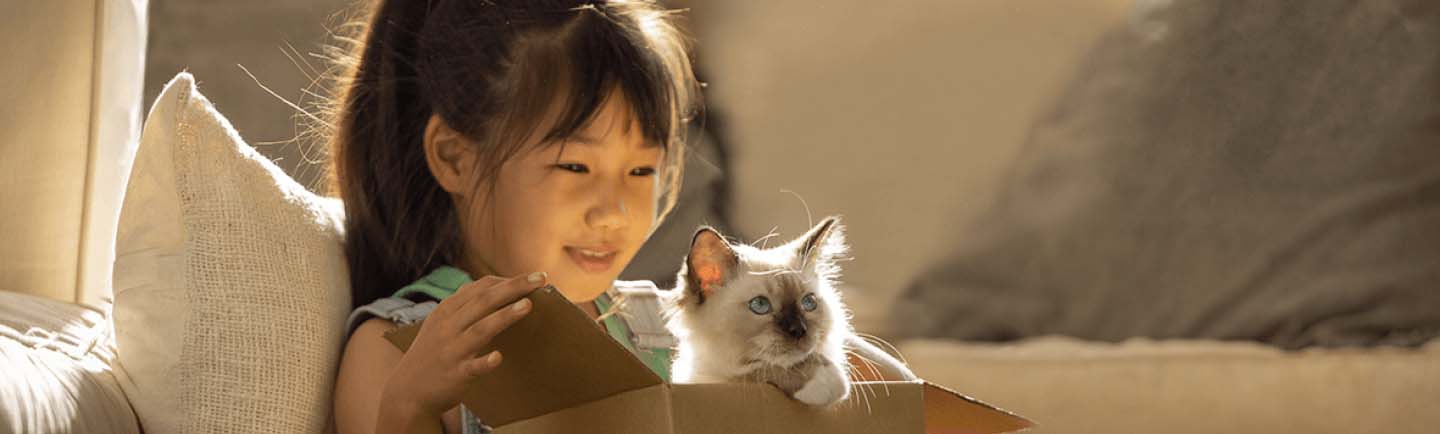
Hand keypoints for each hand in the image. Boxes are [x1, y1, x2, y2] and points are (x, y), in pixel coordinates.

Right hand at [382, 272, 545, 415]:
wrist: (407, 392)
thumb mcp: (440, 324)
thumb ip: (464, 306)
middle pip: (483, 302)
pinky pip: (473, 367)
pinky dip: (485, 361)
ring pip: (480, 329)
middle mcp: (448, 327)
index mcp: (446, 311)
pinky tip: (499, 357)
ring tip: (527, 305)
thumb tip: (495, 287)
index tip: (532, 276)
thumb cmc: (432, 354)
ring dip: (504, 316)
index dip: (506, 281)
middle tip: (540, 278)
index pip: (479, 288)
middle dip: (513, 287)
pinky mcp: (456, 375)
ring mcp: (452, 351)